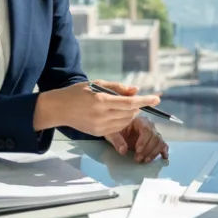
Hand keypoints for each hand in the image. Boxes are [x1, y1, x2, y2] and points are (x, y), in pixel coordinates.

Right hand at [33, 79, 161, 136]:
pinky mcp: (98, 133)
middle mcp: (101, 115)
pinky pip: (118, 128)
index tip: (157, 98)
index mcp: (101, 100)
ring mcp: (100, 126)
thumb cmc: (78, 92)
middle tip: (138, 99)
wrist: (59, 109)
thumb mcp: (97, 83)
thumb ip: (118, 87)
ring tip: (126, 105)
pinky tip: (119, 114)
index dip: (145, 100)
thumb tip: (137, 90)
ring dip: (131, 114)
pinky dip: (123, 120)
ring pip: (126, 122)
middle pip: (130, 113)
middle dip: (138, 106)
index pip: (129, 103)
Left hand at [105, 116, 168, 162]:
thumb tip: (123, 150)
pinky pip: (163, 145)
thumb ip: (117, 140)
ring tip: (145, 161)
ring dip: (154, 153)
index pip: (146, 129)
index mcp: (139, 121)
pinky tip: (163, 158)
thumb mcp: (112, 133)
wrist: (118, 132)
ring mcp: (153, 133)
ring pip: (159, 142)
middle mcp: (149, 126)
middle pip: (154, 137)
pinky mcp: (155, 141)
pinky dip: (163, 152)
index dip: (144, 141)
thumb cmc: (116, 129)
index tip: (138, 150)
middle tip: (137, 159)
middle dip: (147, 149)